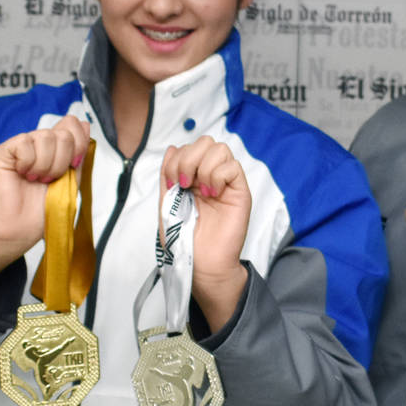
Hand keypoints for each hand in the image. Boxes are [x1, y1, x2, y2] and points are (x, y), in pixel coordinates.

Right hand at [0, 114, 89, 286]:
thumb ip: (79, 152)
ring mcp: (20, 145)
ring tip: (37, 180)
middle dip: (62, 161)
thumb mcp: (71, 178)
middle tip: (50, 179)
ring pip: (45, 137)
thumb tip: (85, 125)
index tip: (74, 166)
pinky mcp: (3, 151)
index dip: (79, 143)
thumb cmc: (44, 208)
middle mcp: (38, 143)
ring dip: (46, 165)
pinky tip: (23, 175)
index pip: (72, 123)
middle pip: (63, 132)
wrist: (22, 228)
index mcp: (55, 148)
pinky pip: (24, 142)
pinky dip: (29, 163)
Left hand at [160, 136, 250, 328]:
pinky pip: (233, 167)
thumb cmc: (183, 240)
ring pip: (220, 149)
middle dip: (189, 158)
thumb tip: (172, 148)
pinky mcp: (240, 192)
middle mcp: (210, 177)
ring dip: (204, 166)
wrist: (199, 263)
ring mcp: (226, 183)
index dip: (177, 158)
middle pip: (206, 142)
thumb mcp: (166, 203)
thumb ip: (167, 175)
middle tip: (184, 184)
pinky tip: (212, 195)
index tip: (172, 183)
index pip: (190, 147)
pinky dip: (218, 176)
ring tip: (200, 191)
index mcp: (193, 177)